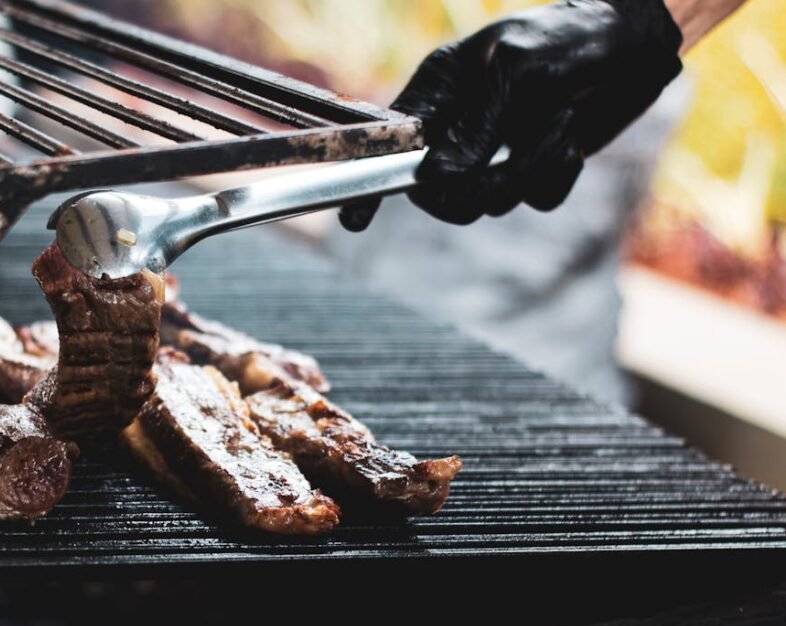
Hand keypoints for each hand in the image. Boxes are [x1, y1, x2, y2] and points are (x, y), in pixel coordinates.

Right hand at [341, 0, 682, 227]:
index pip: (390, 148)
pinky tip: (570, 137)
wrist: (633, 45)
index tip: (354, 221)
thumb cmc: (570, 41)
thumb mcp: (519, 74)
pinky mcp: (531, 167)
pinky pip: (532, 200)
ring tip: (558, 124)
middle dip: (478, 186)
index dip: (369, 185)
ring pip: (489, 200)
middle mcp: (458, 126)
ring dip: (529, 172)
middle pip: (438, 192)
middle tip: (512, 161)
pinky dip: (555, 177)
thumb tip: (439, 178)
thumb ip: (475, 128)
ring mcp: (493, 151)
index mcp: (438, 93)